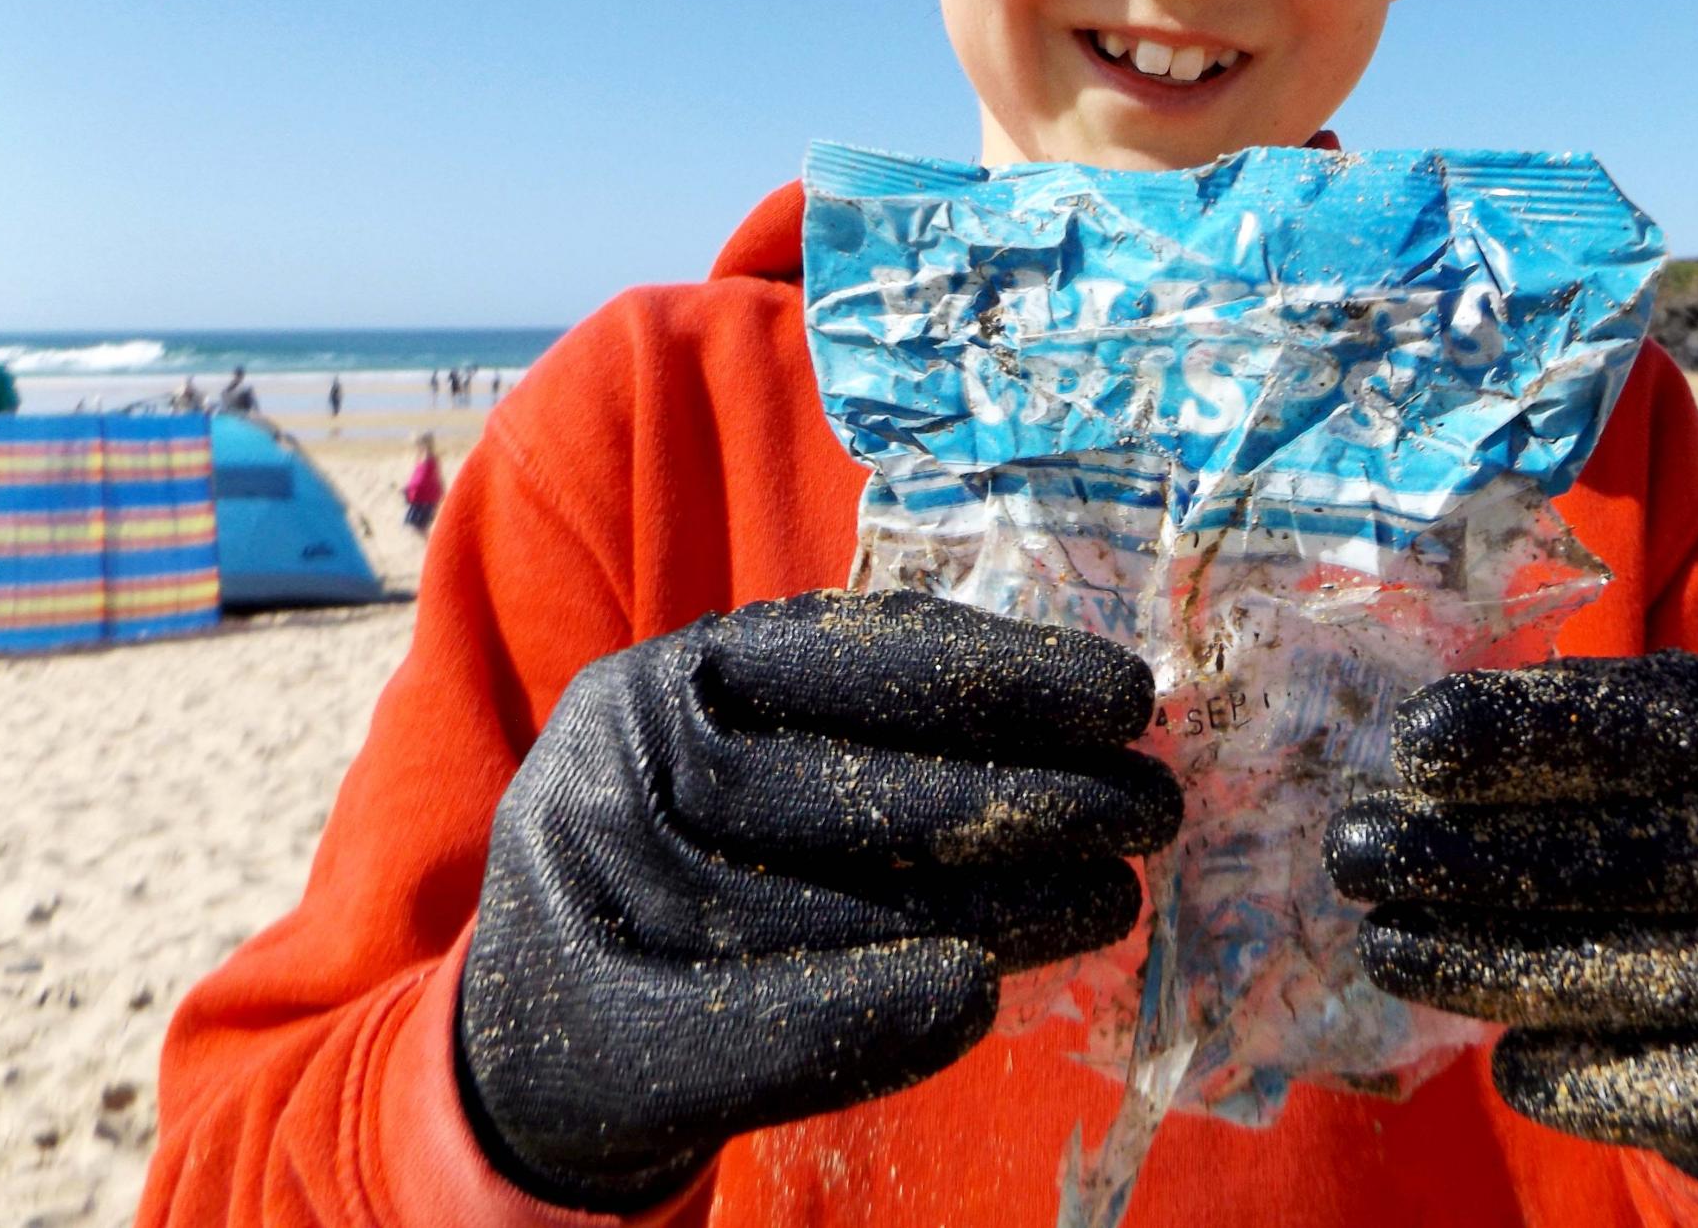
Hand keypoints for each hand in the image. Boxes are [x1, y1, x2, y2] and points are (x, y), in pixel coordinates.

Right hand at [456, 590, 1181, 1211]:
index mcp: (670, 681)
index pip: (852, 657)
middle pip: (856, 781)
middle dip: (1026, 795)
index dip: (1001, 672)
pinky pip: (765, 1024)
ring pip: (835, 899)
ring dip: (997, 906)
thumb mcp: (759, 755)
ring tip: (1112, 898)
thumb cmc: (688, 866)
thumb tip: (1080, 722)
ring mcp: (607, 901)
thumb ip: (876, 728)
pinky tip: (982, 995)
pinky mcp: (611, 1034)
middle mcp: (625, 767)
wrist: (545, 1040)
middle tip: (1152, 811)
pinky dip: (880, 1011)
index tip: (1126, 699)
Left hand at [1325, 650, 1697, 1194]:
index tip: (1416, 737)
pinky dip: (1595, 1081)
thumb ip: (1573, 745)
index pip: (1669, 719)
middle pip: (1664, 857)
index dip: (1540, 728)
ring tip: (1390, 950)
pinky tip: (1509, 1064)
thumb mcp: (1676, 762)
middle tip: (1356, 854)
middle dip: (1492, 859)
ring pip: (1674, 979)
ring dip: (1511, 971)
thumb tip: (1407, 754)